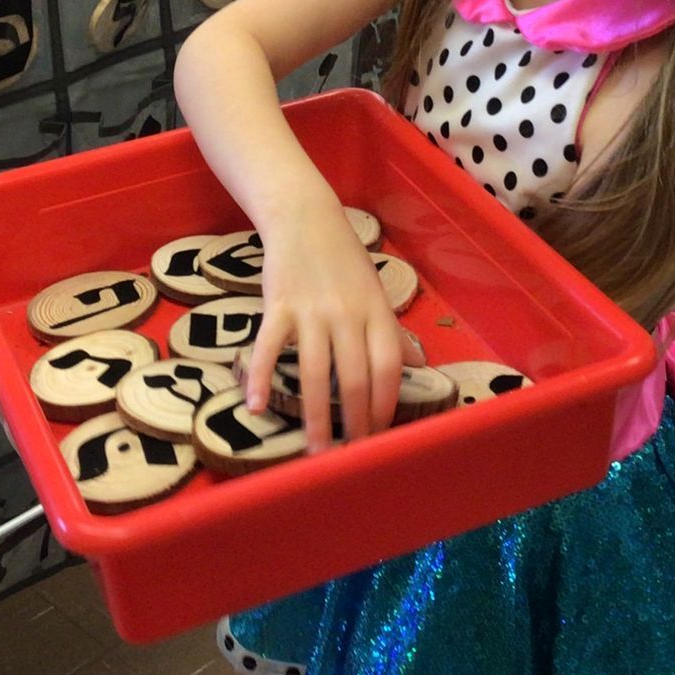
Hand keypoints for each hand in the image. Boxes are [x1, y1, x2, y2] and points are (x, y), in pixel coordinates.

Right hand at [247, 204, 414, 450]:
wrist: (305, 218)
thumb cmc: (344, 259)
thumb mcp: (376, 292)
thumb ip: (393, 331)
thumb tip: (419, 363)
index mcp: (376, 313)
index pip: (388, 368)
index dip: (384, 405)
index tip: (379, 435)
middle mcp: (347, 315)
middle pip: (353, 378)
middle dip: (354, 422)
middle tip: (350, 457)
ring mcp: (311, 311)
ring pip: (314, 372)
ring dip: (315, 416)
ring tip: (316, 450)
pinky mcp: (278, 305)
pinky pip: (267, 348)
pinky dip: (260, 378)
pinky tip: (255, 407)